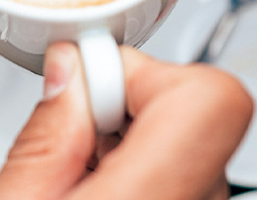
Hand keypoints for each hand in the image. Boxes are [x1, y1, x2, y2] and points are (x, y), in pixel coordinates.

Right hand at [0, 43, 252, 199]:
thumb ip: (45, 138)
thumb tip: (71, 69)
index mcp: (155, 196)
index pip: (210, 94)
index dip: (146, 71)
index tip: (91, 81)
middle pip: (197, 110)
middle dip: (128, 102)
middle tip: (70, 138)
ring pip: (193, 142)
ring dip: (134, 138)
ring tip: (76, 176)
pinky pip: (188, 172)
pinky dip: (143, 166)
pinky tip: (95, 189)